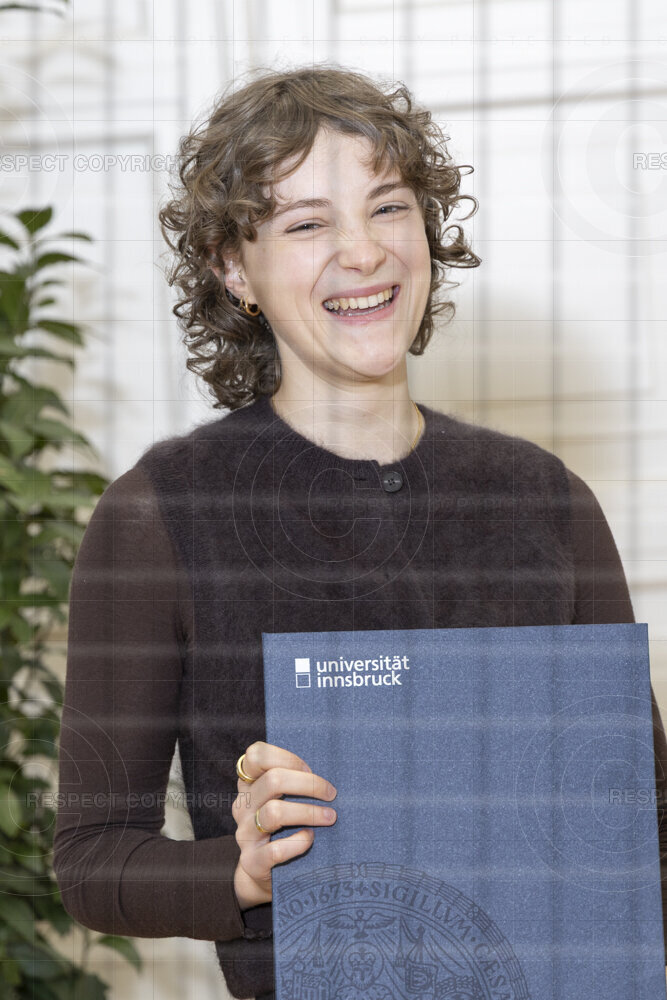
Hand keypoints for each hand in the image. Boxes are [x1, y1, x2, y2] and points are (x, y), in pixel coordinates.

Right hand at [232, 740, 337, 910]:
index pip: (255, 755)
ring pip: (274, 812)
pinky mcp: (252, 861)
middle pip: (273, 780)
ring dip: (309, 812)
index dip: (285, 757)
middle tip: (331, 793)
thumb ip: (293, 783)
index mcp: (249, 785)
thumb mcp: (281, 800)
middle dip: (309, 784)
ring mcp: (245, 833)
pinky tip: (310, 839)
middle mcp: (243, 805)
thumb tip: (332, 769)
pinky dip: (298, 842)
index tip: (309, 769)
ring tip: (330, 817)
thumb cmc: (282, 827)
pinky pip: (276, 850)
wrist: (263, 873)